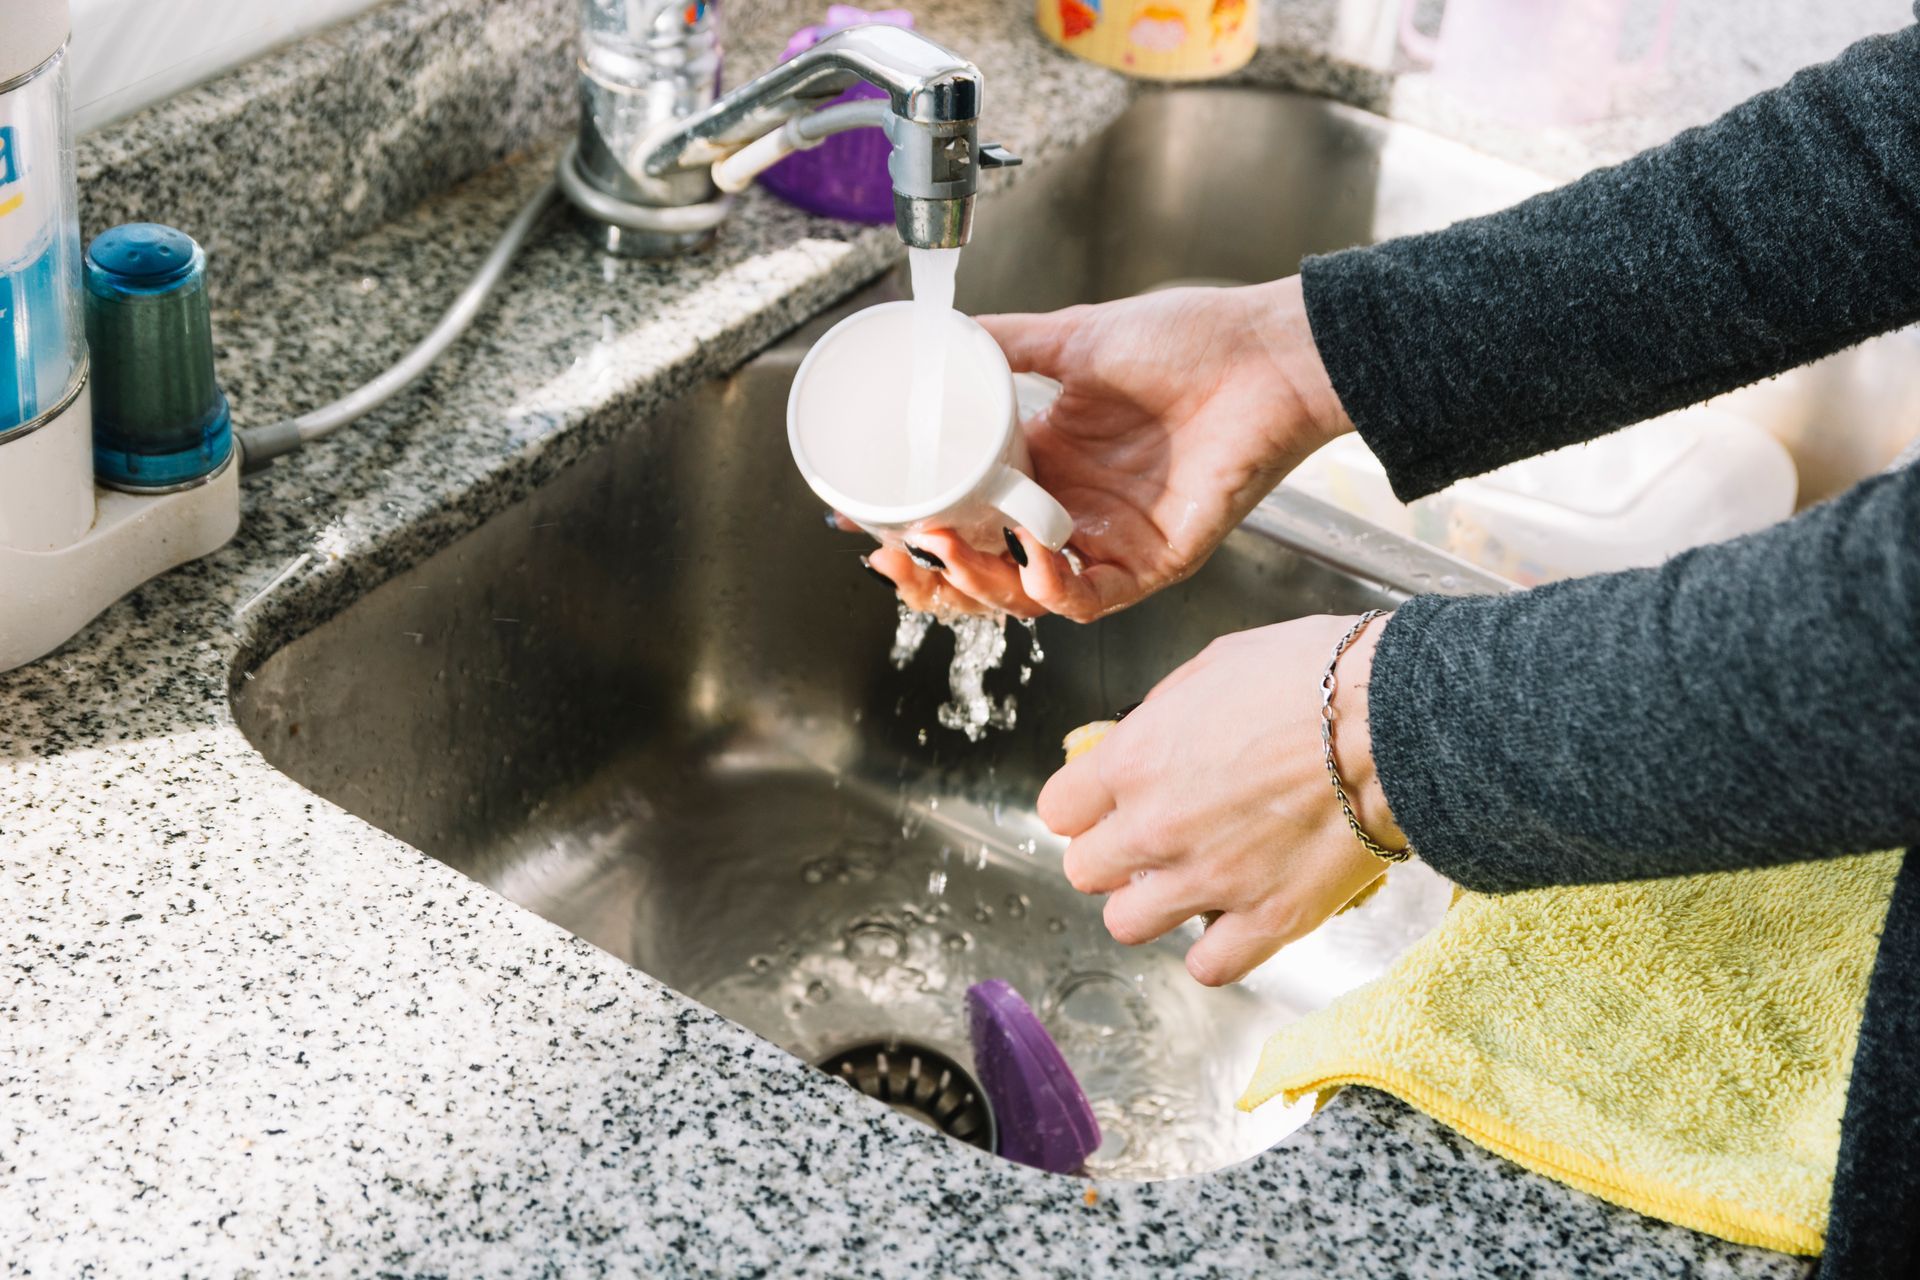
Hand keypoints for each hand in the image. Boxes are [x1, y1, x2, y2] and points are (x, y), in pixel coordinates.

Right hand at [855, 278, 1350, 620]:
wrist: (1265, 354)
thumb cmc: (1190, 340)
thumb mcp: (1074, 335)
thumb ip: (1004, 340)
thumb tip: (937, 329)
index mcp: (1045, 461)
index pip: (965, 512)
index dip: (916, 525)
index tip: (863, 518)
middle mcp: (1071, 508)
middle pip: (984, 568)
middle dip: (932, 574)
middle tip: (893, 552)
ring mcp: (1109, 540)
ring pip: (1026, 594)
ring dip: (979, 584)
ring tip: (946, 552)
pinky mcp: (1155, 563)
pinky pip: (1093, 599)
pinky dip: (1056, 593)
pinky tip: (1032, 569)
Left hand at [1037, 615, 1407, 985]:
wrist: (1399, 718)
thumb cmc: (1318, 675)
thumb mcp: (1216, 664)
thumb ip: (1163, 714)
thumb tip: (1145, 736)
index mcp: (1135, 760)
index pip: (1058, 809)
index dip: (1084, 806)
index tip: (1106, 803)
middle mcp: (1157, 828)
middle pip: (1084, 871)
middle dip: (1112, 856)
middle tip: (1150, 841)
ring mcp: (1210, 881)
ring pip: (1128, 924)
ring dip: (1152, 905)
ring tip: (1188, 882)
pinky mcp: (1269, 920)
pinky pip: (1208, 967)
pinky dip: (1215, 950)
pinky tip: (1233, 920)